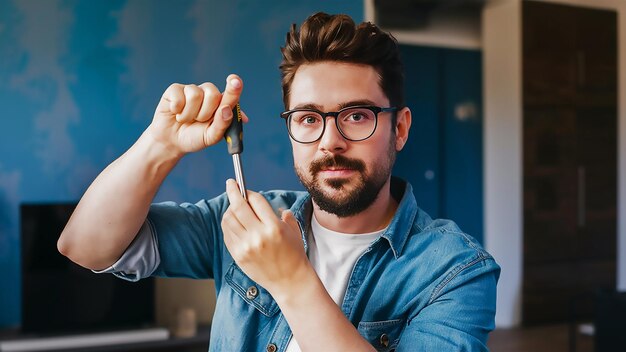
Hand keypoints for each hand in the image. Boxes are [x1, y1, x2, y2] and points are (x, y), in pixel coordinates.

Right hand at [147, 74, 248, 155]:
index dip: (234, 87)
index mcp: (221, 104)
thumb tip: (226, 109)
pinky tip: (175, 113)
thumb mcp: (211, 137)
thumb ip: (222, 124)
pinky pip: (178, 96)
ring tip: (185, 119)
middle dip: (204, 113)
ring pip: (195, 95)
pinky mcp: (175, 90)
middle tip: (198, 121)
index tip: (236, 81)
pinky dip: (177, 110)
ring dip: (189, 114)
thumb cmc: (194, 137)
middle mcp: (208, 93)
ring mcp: (191, 89)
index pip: (231, 93)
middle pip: (213, 94)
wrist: (172, 141)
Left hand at [221, 179, 312, 295]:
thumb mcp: (293, 230)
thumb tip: (265, 203)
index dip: (249, 192)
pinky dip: (228, 224)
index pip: (256, 200)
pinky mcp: (238, 256)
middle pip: (238, 206)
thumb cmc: (294, 253)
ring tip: (233, 207)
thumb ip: (281, 214)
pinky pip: (227, 234)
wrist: (290, 281)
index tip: (244, 187)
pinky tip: (233, 222)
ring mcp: (246, 246)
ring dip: (229, 209)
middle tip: (230, 184)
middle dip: (232, 191)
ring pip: (228, 219)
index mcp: (274, 226)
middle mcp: (258, 235)